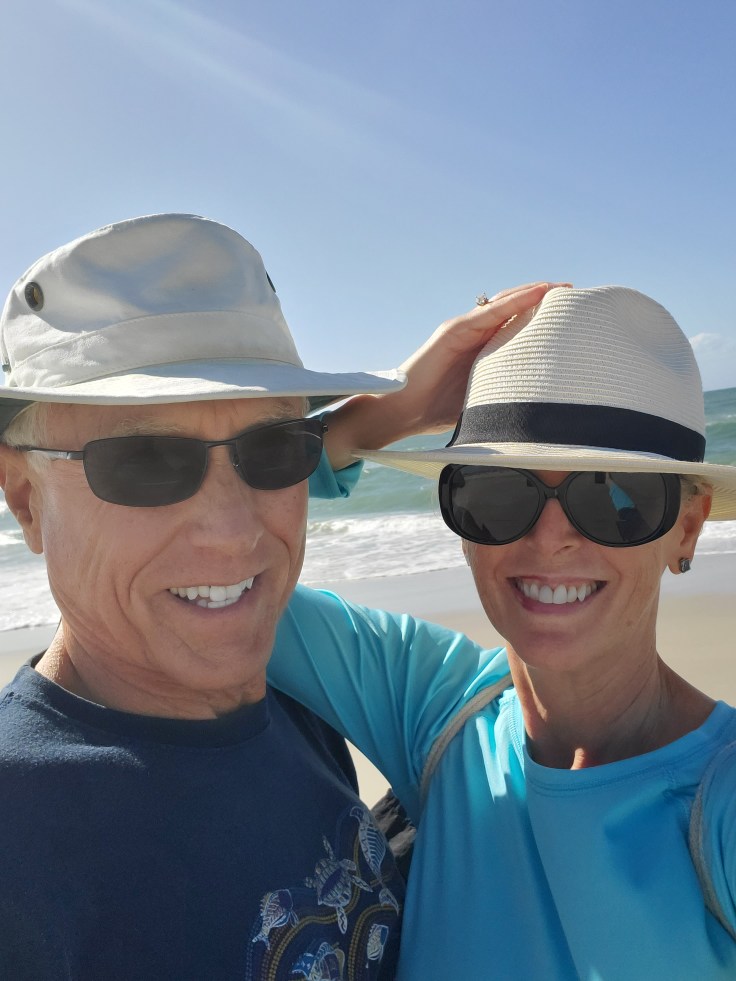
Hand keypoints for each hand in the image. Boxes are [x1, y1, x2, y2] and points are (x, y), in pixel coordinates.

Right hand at [324, 282, 567, 468]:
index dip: (543, 319)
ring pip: (505, 304)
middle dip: (545, 301)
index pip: (518, 327)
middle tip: (575, 296)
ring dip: (534, 293)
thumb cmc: (437, 412)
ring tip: (562, 289)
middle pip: (515, 309)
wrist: (402, 412)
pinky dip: (514, 302)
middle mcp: (474, 335)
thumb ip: (505, 394)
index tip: (573, 318)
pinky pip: (489, 312)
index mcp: (483, 350)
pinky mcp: (453, 330)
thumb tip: (541, 409)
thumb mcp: (484, 400)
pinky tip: (537, 294)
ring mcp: (463, 329)